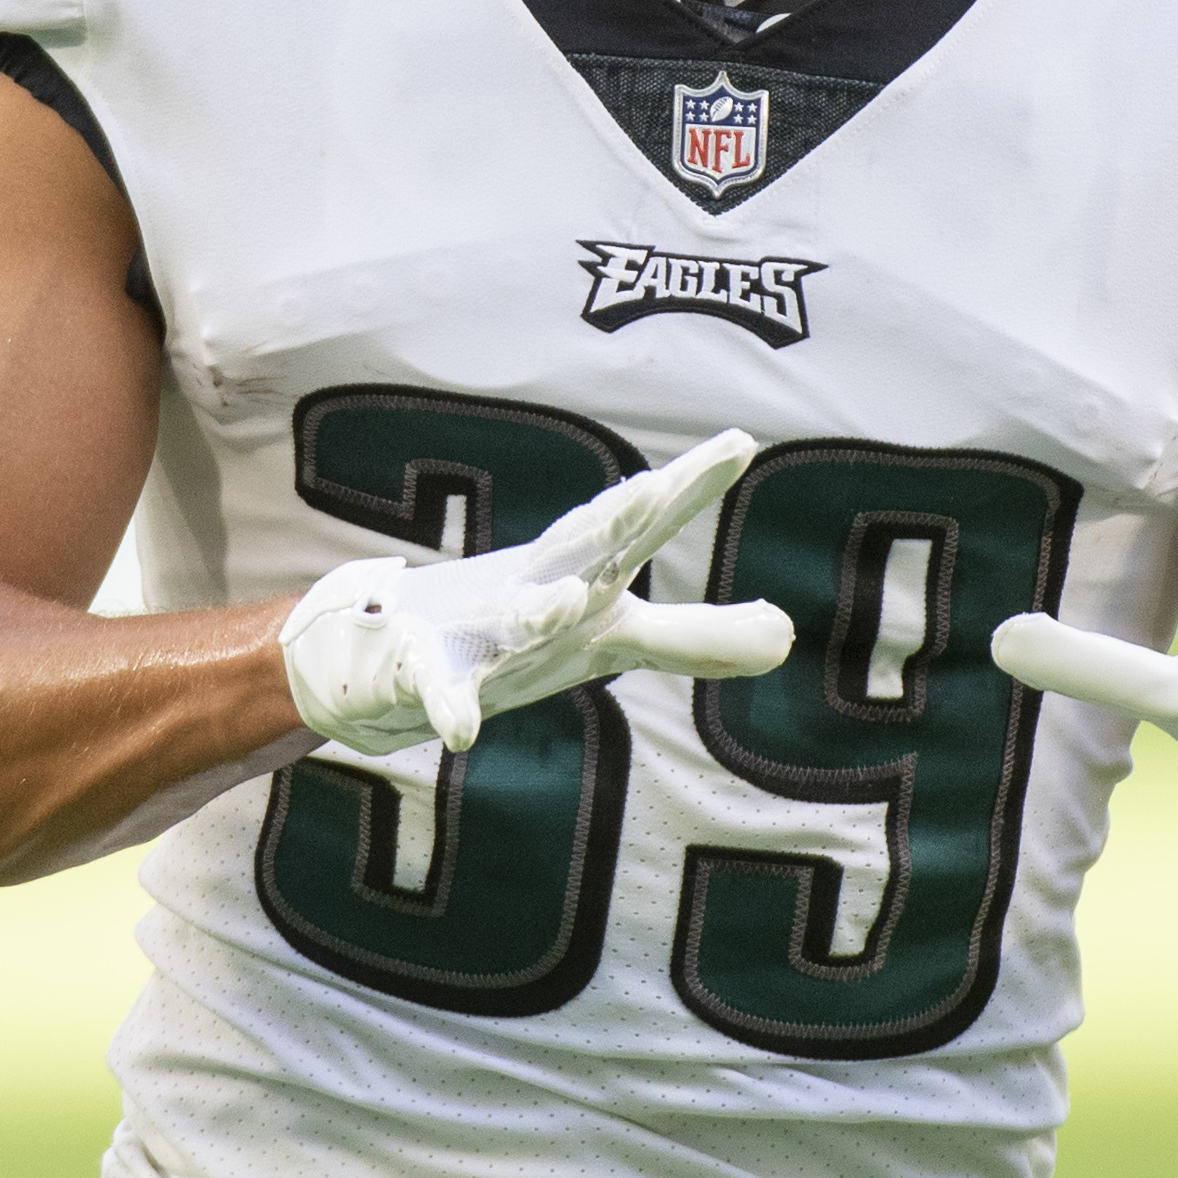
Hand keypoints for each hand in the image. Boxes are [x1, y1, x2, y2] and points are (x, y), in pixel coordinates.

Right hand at [280, 428, 791, 754]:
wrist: (391, 648)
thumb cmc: (520, 628)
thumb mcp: (614, 636)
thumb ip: (698, 637)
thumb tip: (787, 636)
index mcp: (583, 572)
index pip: (645, 523)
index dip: (690, 487)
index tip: (740, 443)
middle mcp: (536, 586)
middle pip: (582, 549)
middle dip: (617, 518)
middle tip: (656, 489)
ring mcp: (479, 628)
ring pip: (512, 618)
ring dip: (537, 610)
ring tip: (567, 603)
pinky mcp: (429, 674)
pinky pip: (443, 695)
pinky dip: (452, 709)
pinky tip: (464, 734)